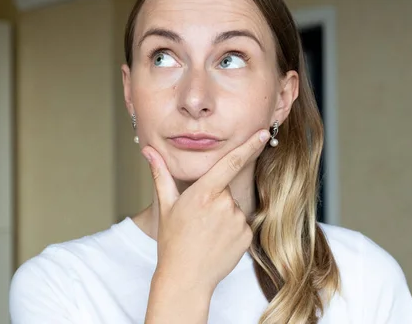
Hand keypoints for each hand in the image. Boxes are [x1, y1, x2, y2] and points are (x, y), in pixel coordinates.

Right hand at [142, 129, 269, 292]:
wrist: (185, 278)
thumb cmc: (172, 241)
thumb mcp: (166, 206)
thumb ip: (161, 174)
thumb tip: (148, 150)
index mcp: (204, 193)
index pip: (231, 162)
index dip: (250, 145)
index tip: (264, 133)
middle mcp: (224, 204)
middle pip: (226, 189)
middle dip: (215, 197)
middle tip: (199, 219)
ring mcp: (237, 221)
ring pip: (234, 207)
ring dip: (224, 215)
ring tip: (206, 233)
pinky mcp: (247, 236)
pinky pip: (242, 224)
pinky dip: (232, 229)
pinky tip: (217, 242)